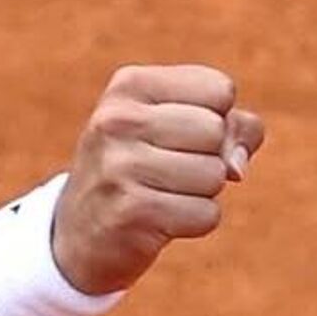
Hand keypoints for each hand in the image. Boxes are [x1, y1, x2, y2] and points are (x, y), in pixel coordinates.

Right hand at [51, 65, 265, 295]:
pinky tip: (159, 218)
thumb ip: (232, 128)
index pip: (219, 89)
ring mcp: (119, 165)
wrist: (80, 230)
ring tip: (161, 192)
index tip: (180, 133)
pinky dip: (193, 222)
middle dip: (209, 156)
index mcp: (129, 85)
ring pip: (215, 174)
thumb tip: (236, 168)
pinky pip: (206, 214)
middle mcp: (117, 119)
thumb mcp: (177, 127)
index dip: (217, 117)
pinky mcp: (131, 212)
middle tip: (168, 168)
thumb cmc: (144, 167)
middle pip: (217, 130)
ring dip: (202, 192)